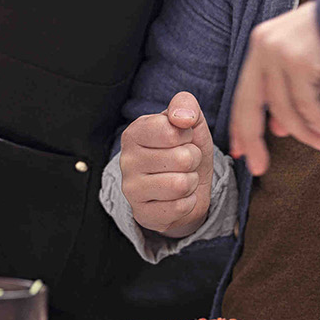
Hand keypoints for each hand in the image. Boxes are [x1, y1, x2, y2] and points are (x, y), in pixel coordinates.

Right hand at [118, 91, 215, 236]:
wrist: (187, 186)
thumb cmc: (185, 149)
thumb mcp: (189, 121)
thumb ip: (185, 105)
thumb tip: (182, 118)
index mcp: (134, 133)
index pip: (171, 130)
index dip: (187, 135)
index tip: (181, 138)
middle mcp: (126, 161)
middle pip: (182, 158)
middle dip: (193, 160)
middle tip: (184, 162)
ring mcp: (131, 189)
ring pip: (181, 184)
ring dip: (191, 181)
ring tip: (182, 177)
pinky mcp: (142, 214)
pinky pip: (179, 208)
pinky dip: (188, 202)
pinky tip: (177, 197)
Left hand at [226, 4, 319, 174]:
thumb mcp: (307, 69)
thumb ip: (289, 96)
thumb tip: (276, 129)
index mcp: (261, 46)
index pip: (244, 94)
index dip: (240, 127)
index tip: (240, 152)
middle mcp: (264, 46)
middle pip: (249, 104)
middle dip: (253, 140)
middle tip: (259, 168)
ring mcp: (279, 52)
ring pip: (282, 109)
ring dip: (303, 133)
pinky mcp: (299, 60)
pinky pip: (305, 104)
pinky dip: (318, 122)